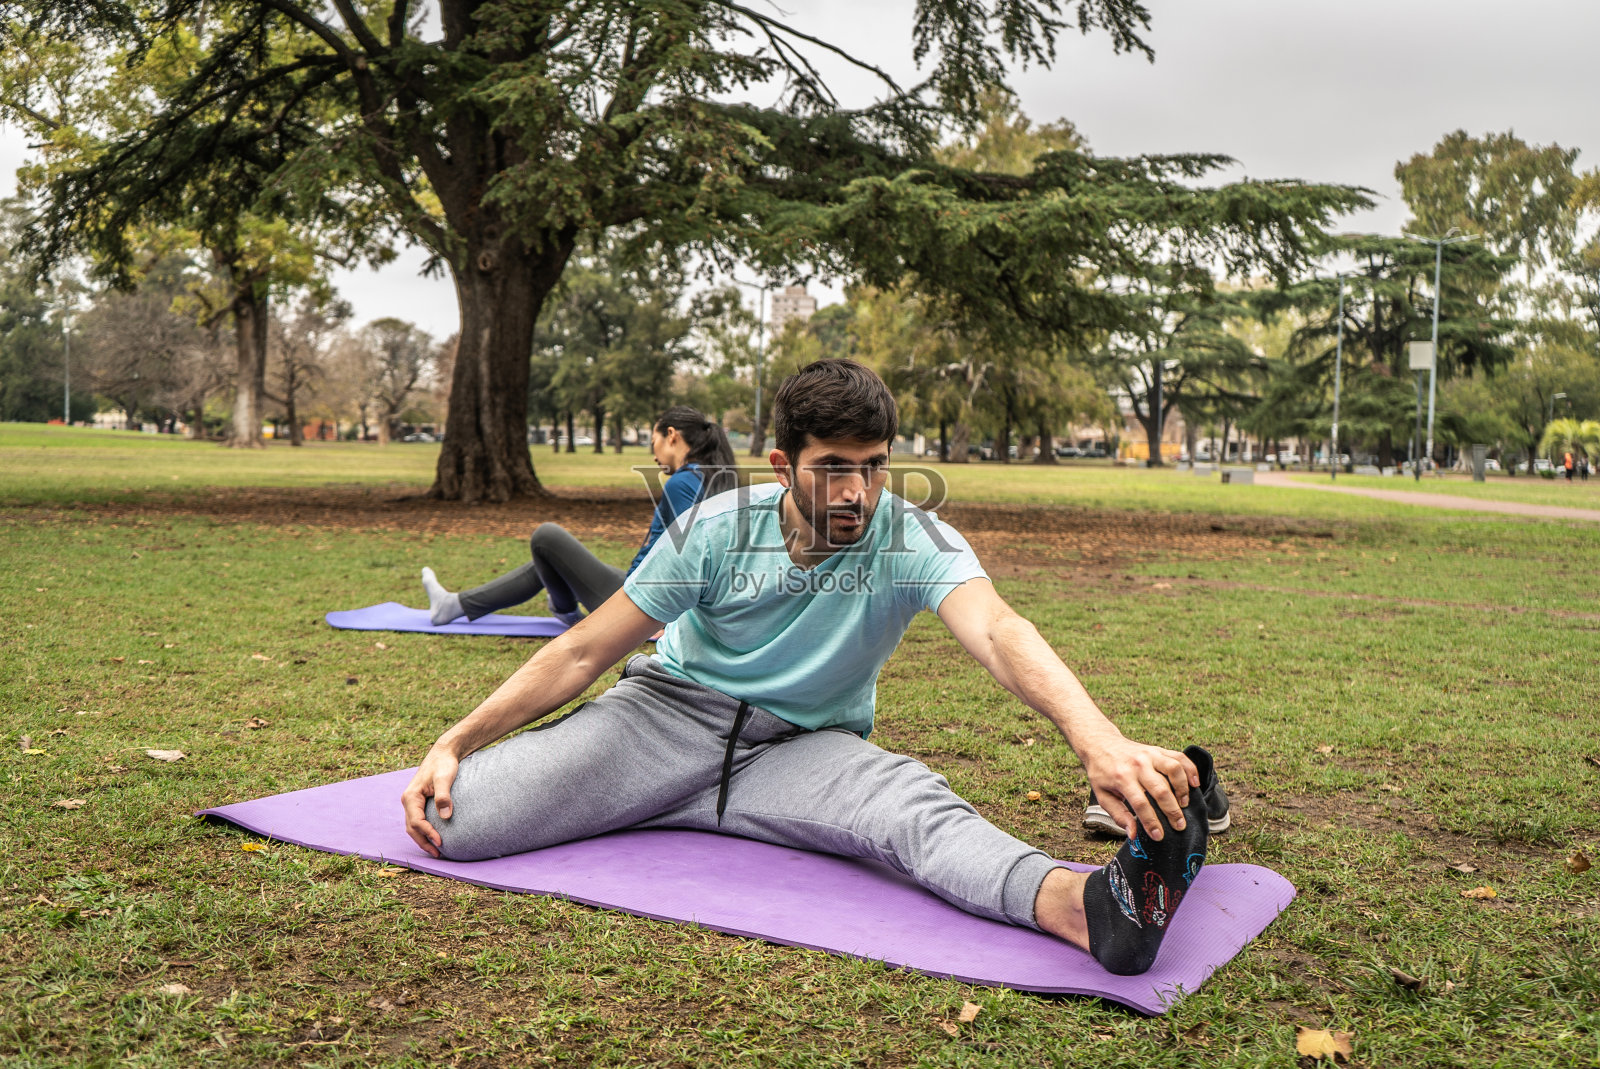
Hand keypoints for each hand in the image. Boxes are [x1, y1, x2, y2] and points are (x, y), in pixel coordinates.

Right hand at [401, 745, 459, 858]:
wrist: (444, 753)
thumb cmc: (444, 764)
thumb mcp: (445, 778)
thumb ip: (444, 796)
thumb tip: (446, 816)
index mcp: (411, 796)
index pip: (416, 821)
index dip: (428, 833)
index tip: (441, 842)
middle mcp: (408, 801)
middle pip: (411, 828)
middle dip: (423, 842)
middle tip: (438, 853)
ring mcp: (412, 802)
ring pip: (413, 826)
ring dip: (423, 839)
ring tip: (437, 850)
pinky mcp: (419, 802)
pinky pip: (418, 821)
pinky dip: (424, 831)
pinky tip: (435, 837)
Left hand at [1079, 737, 1197, 840]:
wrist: (1100, 743)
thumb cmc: (1102, 772)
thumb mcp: (1102, 795)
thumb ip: (1118, 814)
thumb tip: (1133, 834)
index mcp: (1121, 777)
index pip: (1140, 803)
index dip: (1151, 821)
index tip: (1158, 836)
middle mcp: (1138, 764)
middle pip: (1160, 790)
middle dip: (1172, 811)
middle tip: (1179, 826)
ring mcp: (1150, 754)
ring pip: (1174, 770)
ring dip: (1182, 789)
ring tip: (1184, 804)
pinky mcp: (1158, 749)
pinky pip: (1179, 757)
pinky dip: (1190, 770)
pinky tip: (1195, 784)